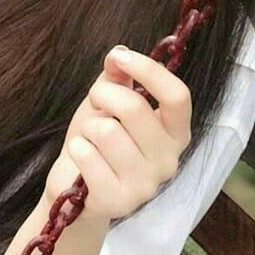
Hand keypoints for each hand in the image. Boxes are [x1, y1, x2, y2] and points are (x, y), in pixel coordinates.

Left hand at [43, 45, 192, 220]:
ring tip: (90, 139)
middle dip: (104, 94)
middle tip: (96, 102)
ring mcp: (146, 185)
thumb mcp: (110, 103)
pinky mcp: (119, 202)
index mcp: (175, 132)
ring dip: (88, 127)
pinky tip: (82, 159)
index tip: (121, 57)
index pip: (177, 96)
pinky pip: (88, 156)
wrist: (76, 189)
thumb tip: (119, 53)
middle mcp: (169, 160)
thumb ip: (118, 77)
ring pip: (107, 132)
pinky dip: (77, 149)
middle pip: (135, 108)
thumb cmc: (99, 141)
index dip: (149, 70)